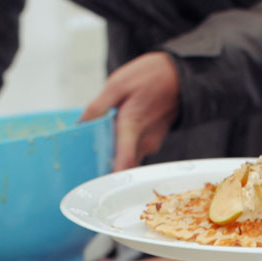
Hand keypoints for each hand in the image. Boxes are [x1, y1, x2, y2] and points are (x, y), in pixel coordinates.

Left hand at [79, 52, 179, 171]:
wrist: (180, 75)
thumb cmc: (150, 76)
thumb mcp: (118, 84)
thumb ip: (99, 106)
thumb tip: (81, 124)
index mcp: (132, 126)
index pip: (122, 162)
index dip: (108, 178)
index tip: (93, 183)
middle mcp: (144, 142)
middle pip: (121, 165)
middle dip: (103, 165)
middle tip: (84, 161)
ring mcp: (150, 144)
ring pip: (127, 159)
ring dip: (112, 156)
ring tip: (97, 145)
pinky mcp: (152, 143)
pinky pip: (133, 152)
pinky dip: (122, 148)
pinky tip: (114, 136)